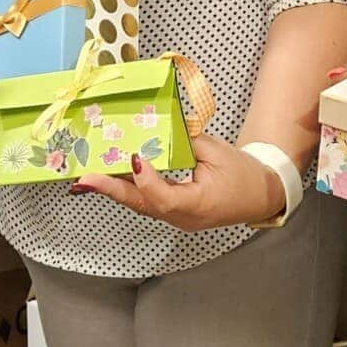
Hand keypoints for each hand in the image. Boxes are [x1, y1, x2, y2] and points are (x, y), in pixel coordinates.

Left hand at [75, 133, 287, 230]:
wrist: (262, 196)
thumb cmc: (244, 174)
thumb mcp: (218, 151)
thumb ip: (186, 141)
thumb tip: (158, 127)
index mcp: (199, 205)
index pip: (165, 198)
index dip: (147, 180)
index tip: (135, 158)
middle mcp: (183, 218)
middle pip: (143, 206)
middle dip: (111, 191)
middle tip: (84, 180)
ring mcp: (178, 219)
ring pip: (142, 205)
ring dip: (115, 190)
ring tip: (89, 176)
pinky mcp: (175, 213)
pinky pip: (148, 202)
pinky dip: (129, 189)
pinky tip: (112, 177)